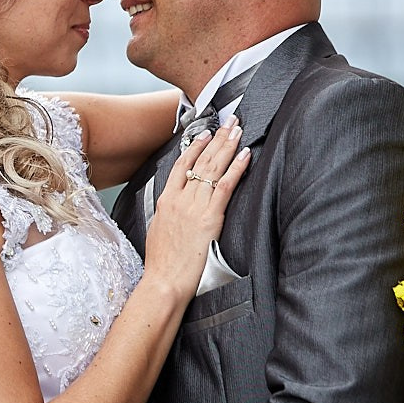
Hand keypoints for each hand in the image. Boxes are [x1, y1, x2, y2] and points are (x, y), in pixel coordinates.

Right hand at [143, 119, 251, 295]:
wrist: (164, 280)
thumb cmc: (162, 263)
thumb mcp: (158, 231)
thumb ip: (168, 215)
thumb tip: (176, 209)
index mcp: (166, 201)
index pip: (182, 165)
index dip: (195, 146)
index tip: (205, 134)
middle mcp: (180, 199)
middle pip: (200, 160)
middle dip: (217, 138)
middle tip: (229, 122)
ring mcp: (194, 207)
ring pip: (213, 168)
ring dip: (228, 146)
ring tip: (238, 130)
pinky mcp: (209, 217)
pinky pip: (225, 186)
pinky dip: (236, 168)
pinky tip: (245, 155)